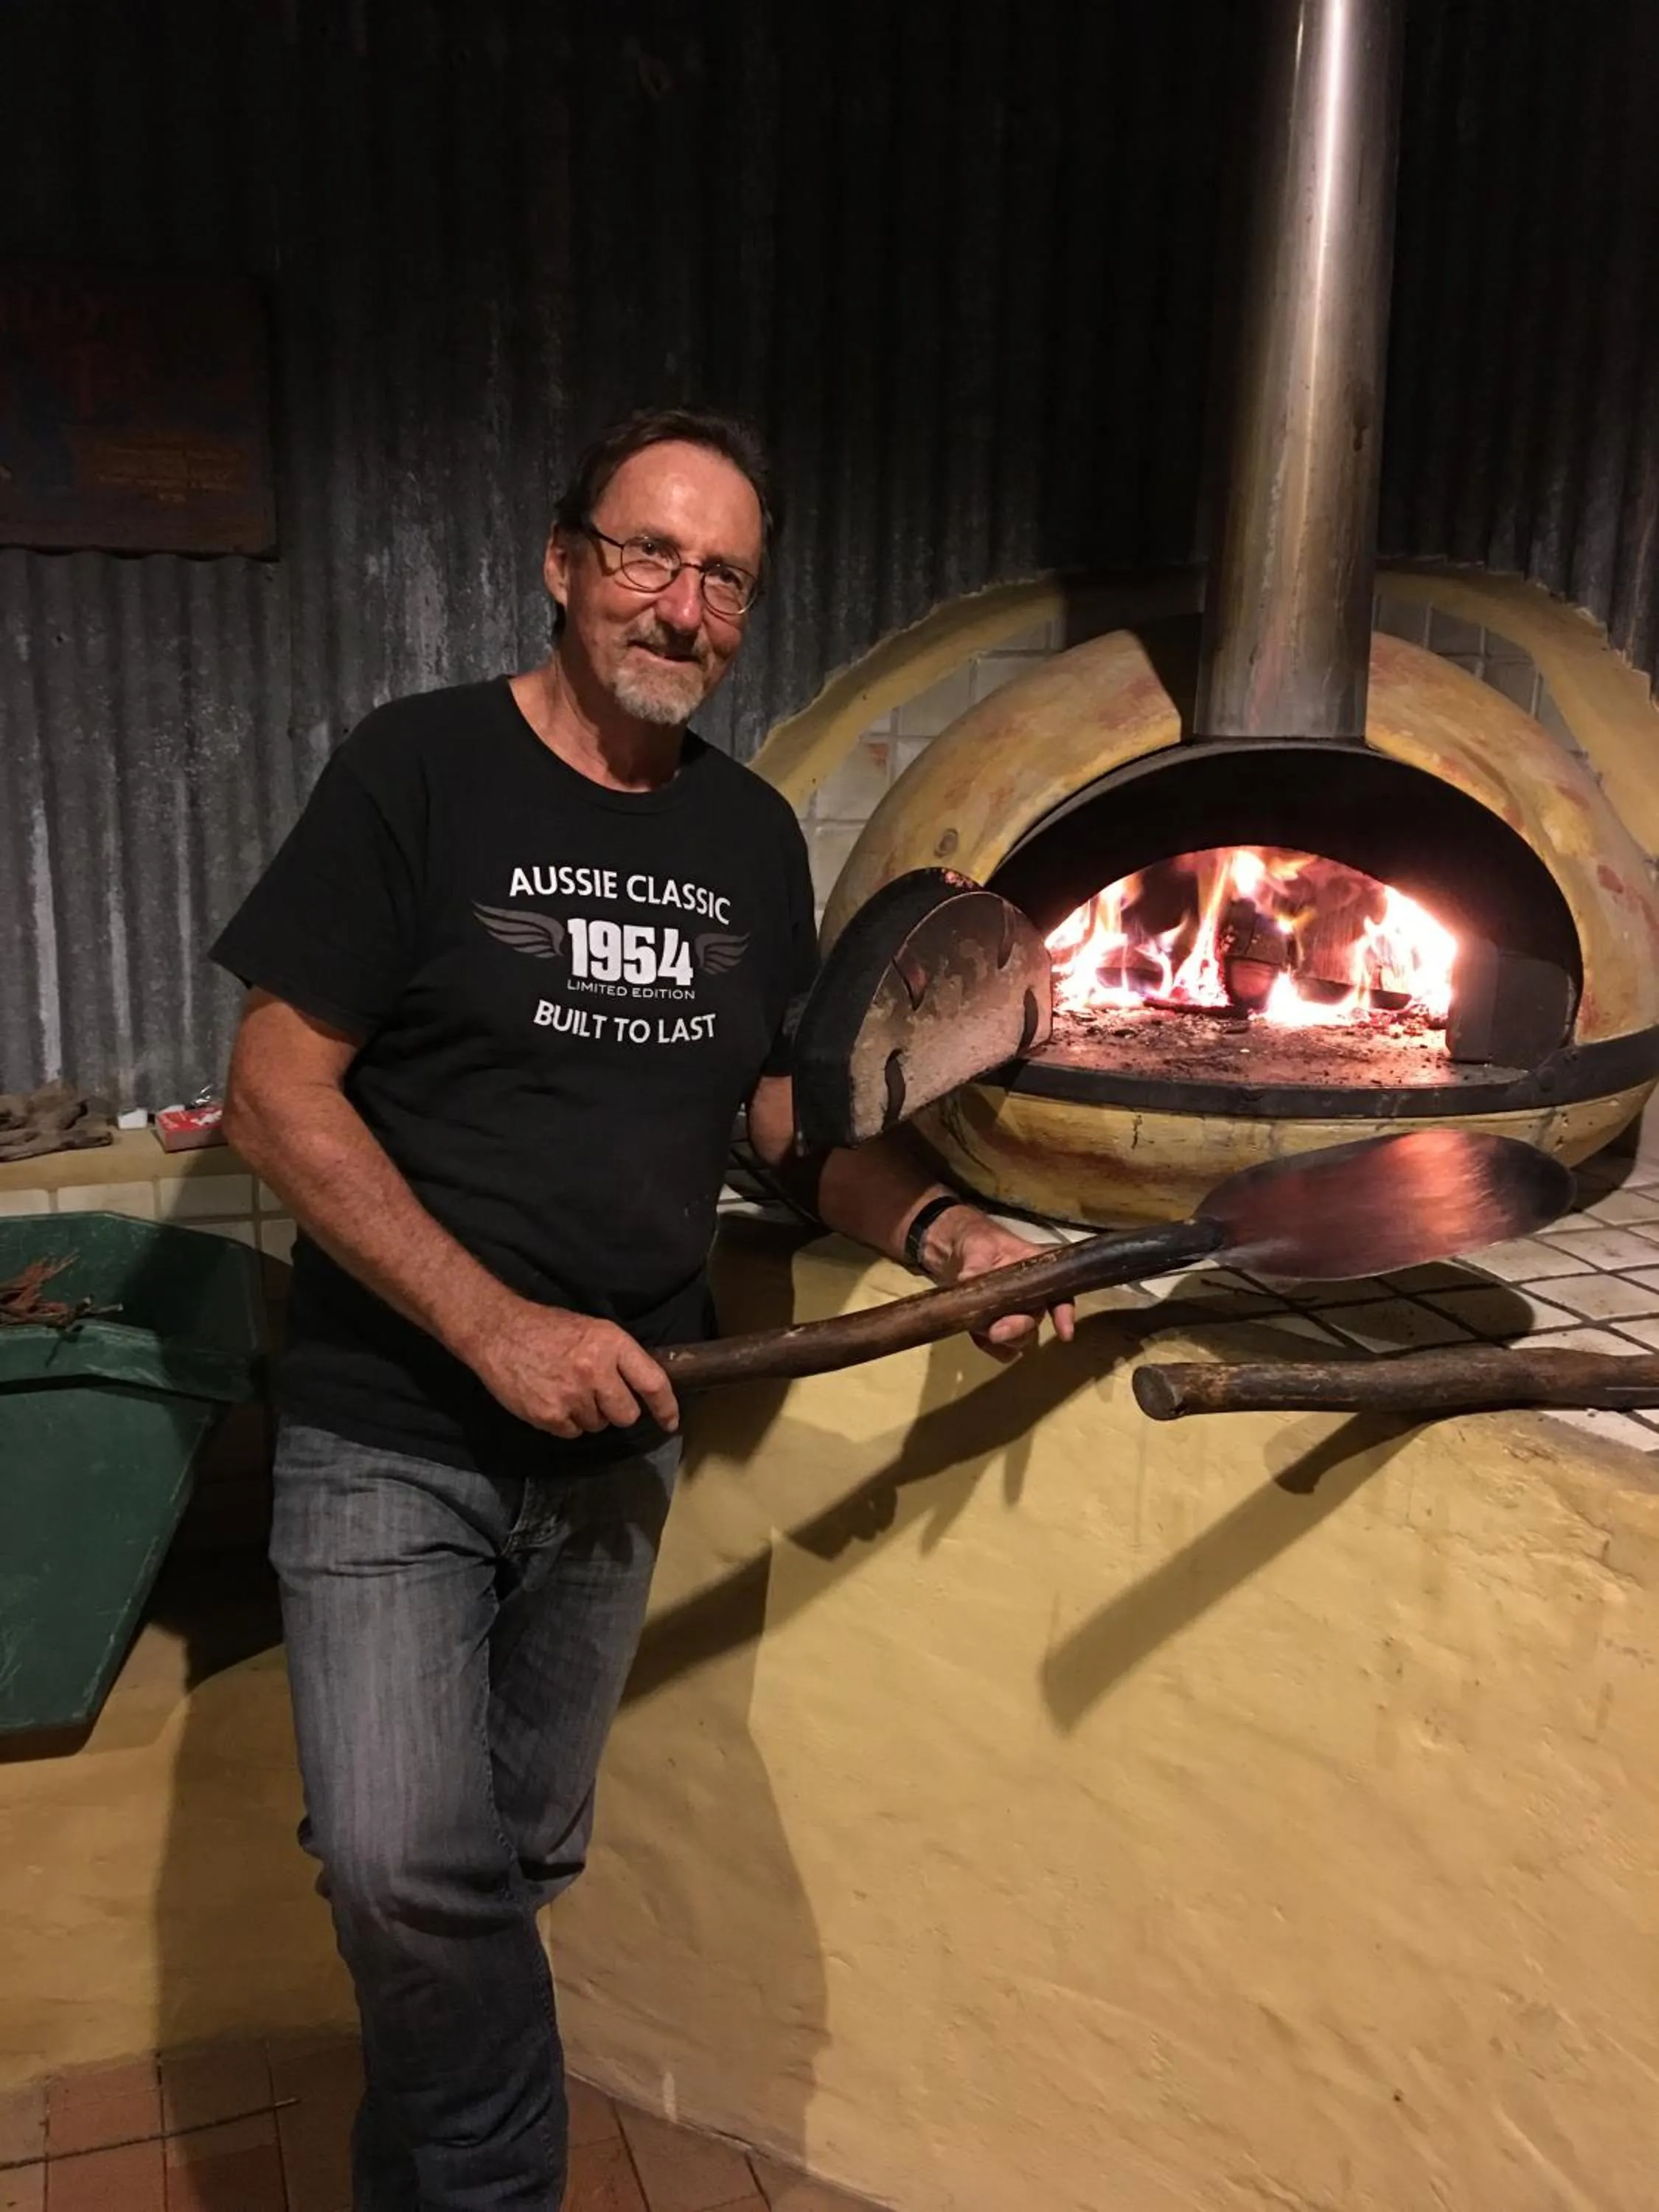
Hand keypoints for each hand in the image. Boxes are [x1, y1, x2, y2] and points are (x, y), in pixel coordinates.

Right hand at [468, 1298, 678, 1439]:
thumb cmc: (549, 1329)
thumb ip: (619, 1358)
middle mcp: (595, 1370)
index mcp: (611, 1344)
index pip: (653, 1383)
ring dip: (588, 1414)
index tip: (670, 1422)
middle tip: (598, 1394)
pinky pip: (573, 1433)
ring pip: (598, 1425)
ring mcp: (572, 1395)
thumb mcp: (593, 1330)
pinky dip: (566, 1422)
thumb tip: (644, 1387)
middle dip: (617, 1410)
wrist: (499, 1332)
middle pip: (626, 1415)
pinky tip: (552, 1398)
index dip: (666, 1407)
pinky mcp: (549, 1415)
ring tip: (567, 1389)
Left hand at [916, 1206, 1077, 1364]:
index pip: (1060, 1293)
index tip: (1064, 1332)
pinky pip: (1001, 1349)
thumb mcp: (977, 1246)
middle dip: (1018, 1330)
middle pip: (1035, 1321)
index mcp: (1036, 1270)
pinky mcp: (996, 1328)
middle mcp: (1032, 1296)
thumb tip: (968, 1280)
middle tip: (996, 1331)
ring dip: (1003, 1340)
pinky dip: (988, 1347)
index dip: (1064, 1314)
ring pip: (1020, 1339)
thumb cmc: (976, 1242)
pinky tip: (974, 1334)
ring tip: (980, 1328)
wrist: (954, 1252)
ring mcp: (1014, 1314)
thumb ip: (976, 1264)